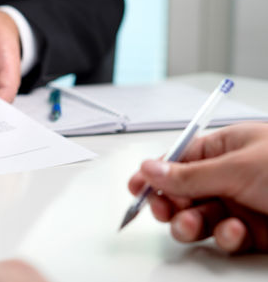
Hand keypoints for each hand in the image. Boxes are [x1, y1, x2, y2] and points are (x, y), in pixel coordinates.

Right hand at [128, 123, 267, 252]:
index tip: (136, 188)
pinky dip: (225, 239)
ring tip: (192, 223)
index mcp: (226, 148)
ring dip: (191, 224)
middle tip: (163, 209)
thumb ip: (191, 175)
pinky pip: (224, 238)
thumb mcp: (239, 167)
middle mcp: (230, 176)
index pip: (178, 160)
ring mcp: (241, 205)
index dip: (154, 174)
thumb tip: (150, 170)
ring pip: (198, 219)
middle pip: (182, 193)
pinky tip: (234, 232)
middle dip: (170, 204)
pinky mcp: (253, 232)